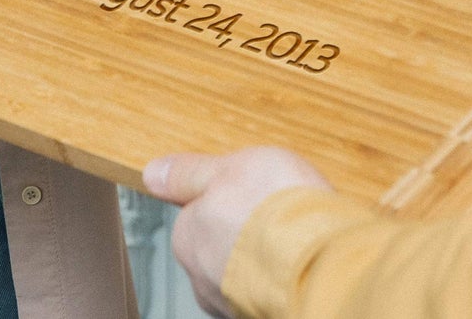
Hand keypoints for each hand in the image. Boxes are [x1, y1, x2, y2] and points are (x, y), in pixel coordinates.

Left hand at [144, 147, 331, 317]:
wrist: (318, 260)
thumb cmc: (273, 210)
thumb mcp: (226, 168)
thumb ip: (188, 173)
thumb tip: (153, 173)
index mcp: (187, 238)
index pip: (197, 214)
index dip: (229, 197)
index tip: (251, 190)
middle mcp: (203, 278)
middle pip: (221, 245)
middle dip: (246, 230)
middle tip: (274, 212)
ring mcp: (232, 303)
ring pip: (246, 271)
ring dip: (267, 255)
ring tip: (294, 236)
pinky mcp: (264, 316)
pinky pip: (269, 290)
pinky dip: (283, 277)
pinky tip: (301, 260)